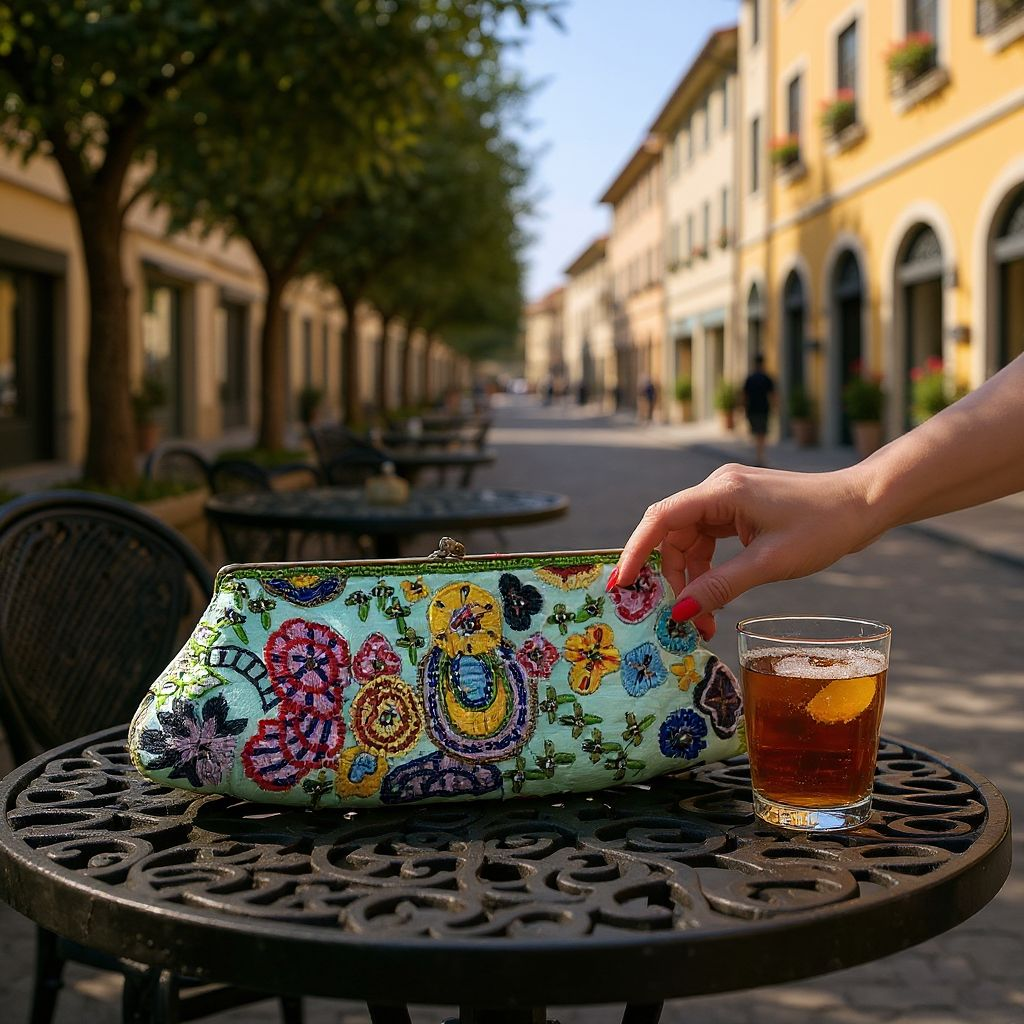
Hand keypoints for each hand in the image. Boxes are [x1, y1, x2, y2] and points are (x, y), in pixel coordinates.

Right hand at [611, 464, 875, 638]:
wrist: (865, 503)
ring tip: (703, 619)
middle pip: (672, 535)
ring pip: (689, 541)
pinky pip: (708, 540)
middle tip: (680, 620)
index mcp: (721, 491)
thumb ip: (720, 586)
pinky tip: (717, 596)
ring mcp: (728, 498)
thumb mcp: (769, 563)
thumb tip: (679, 613)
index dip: (635, 551)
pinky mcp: (739, 509)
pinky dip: (708, 569)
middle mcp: (717, 488)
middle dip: (672, 579)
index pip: (660, 519)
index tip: (621, 585)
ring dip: (691, 579)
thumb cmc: (823, 527)